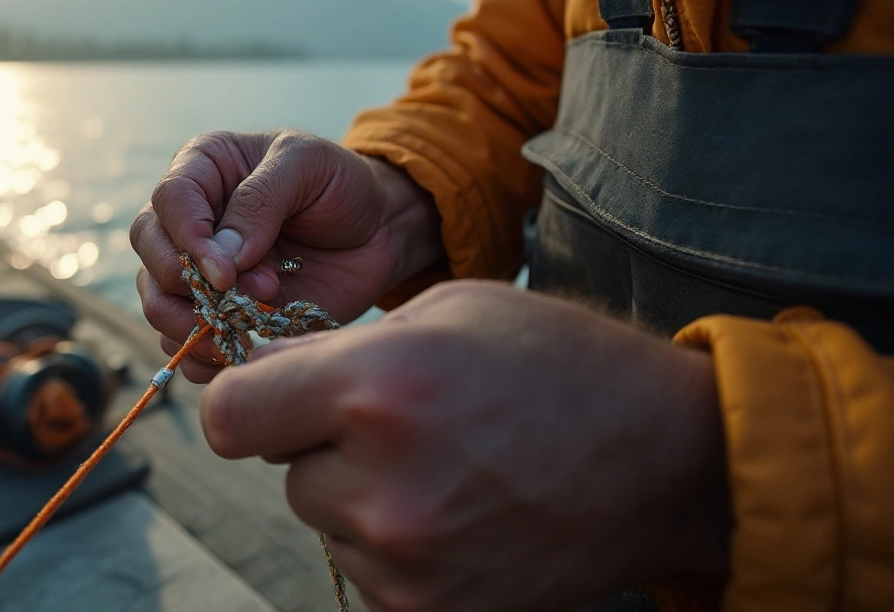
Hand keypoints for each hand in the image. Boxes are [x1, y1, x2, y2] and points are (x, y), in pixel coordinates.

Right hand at [131, 130, 441, 381]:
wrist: (376, 232)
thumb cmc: (340, 185)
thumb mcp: (308, 165)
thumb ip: (262, 200)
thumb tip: (222, 256)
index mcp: (202, 168)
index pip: (169, 201)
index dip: (189, 239)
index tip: (226, 272)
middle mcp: (188, 220)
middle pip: (152, 254)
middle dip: (188, 284)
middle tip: (245, 297)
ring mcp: (199, 271)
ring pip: (159, 303)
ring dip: (197, 323)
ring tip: (252, 322)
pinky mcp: (218, 314)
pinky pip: (184, 346)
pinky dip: (205, 356)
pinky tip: (241, 348)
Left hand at [200, 281, 730, 611]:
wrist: (664, 460)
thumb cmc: (556, 364)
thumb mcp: (445, 312)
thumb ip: (333, 347)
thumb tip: (253, 373)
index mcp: (377, 389)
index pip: (229, 416)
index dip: (247, 403)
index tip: (273, 398)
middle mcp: (382, 485)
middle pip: (284, 472)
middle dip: (323, 445)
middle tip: (402, 424)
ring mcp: (406, 562)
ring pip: (328, 521)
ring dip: (361, 496)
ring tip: (447, 465)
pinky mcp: (429, 611)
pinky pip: (367, 570)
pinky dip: (394, 546)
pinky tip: (460, 510)